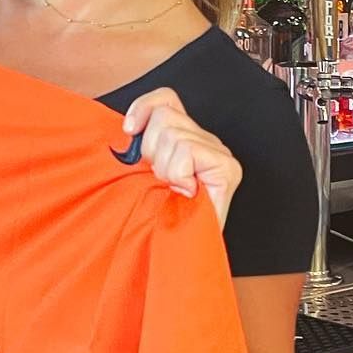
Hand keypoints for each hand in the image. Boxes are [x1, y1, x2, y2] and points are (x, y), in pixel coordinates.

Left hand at [122, 88, 241, 229]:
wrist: (177, 253)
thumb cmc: (157, 216)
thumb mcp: (139, 173)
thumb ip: (139, 146)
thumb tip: (126, 128)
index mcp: (186, 137)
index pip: (165, 99)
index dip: (143, 109)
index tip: (129, 131)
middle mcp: (206, 141)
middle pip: (164, 116)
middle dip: (151, 150)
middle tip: (158, 179)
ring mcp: (219, 154)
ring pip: (173, 133)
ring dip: (164, 167)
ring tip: (171, 188)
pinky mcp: (227, 169)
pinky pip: (188, 150)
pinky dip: (178, 172)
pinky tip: (184, 190)